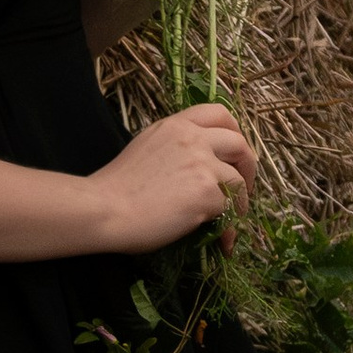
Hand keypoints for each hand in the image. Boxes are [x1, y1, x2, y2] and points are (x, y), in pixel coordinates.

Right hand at [88, 103, 257, 250]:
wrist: (104, 209)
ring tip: (232, 220)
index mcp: (175, 125)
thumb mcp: (146, 148)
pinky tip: (221, 239)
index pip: (219, 113)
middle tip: (243, 188)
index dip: (235, 132)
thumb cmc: (116, 187)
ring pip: (239, 180)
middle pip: (239, 143)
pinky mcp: (207, 191)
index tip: (235, 153)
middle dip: (248, 167)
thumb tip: (195, 168)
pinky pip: (231, 207)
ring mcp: (202, 163)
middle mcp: (192, 138)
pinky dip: (230, 226)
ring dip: (240, 201)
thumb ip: (173, 148)